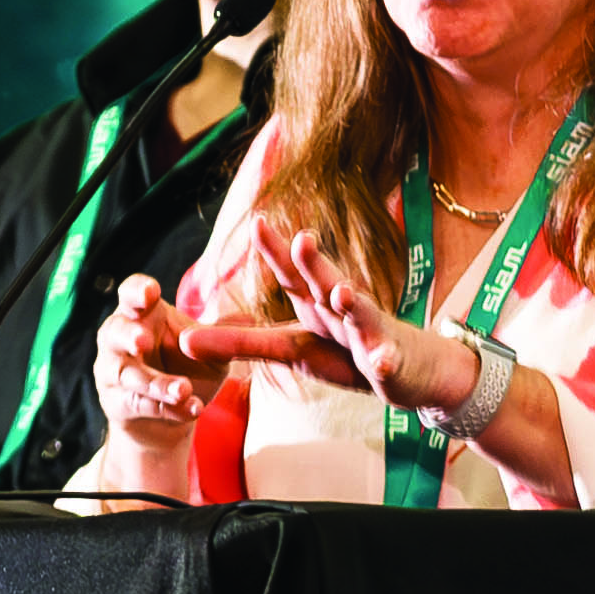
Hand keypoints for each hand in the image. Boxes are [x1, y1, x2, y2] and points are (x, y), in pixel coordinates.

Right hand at [93, 274, 226, 452]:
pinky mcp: (118, 403)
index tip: (151, 292)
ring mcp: (114, 372)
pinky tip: (193, 408)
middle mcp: (120, 339)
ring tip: (185, 389)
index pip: (132, 293)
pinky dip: (167, 408)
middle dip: (128, 335)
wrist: (169, 414)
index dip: (138, 291)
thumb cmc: (187, 368)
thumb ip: (223, 334)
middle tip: (142, 341)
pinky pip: (140, 405)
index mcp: (143, 314)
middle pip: (114, 331)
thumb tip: (249, 317)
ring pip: (129, 375)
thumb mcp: (210, 349)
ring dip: (156, 383)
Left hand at [179, 218, 479, 416]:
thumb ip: (240, 344)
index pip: (292, 273)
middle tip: (302, 239)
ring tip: (341, 293)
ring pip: (362, 314)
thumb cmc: (346, 354)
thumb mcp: (290, 349)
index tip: (256, 222)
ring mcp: (370, 332)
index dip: (275, 251)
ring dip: (353, 303)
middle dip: (315, 263)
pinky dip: (384, 361)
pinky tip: (381, 364)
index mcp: (315, 302)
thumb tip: (183, 340)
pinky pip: (388, 362)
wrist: (410, 371)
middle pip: (328, 282)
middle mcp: (343, 308)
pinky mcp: (391, 361)